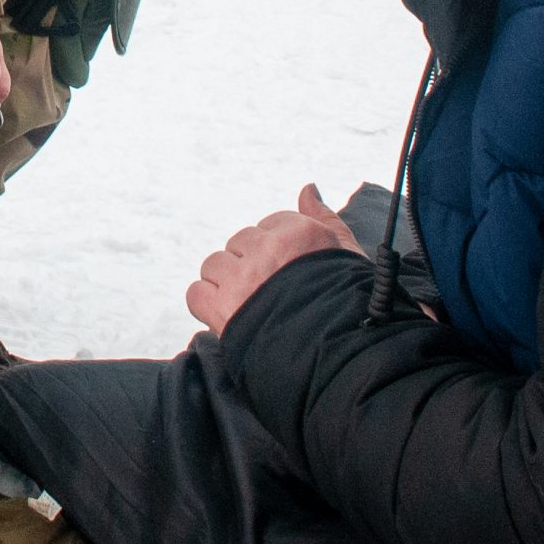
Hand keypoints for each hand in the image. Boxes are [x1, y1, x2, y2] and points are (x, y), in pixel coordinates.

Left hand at [185, 184, 363, 335]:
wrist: (336, 355)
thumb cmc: (347, 304)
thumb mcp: (346, 255)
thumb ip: (325, 218)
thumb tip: (307, 188)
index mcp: (301, 233)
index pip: (269, 225)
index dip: (276, 252)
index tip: (286, 274)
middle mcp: (270, 250)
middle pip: (239, 243)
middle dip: (248, 265)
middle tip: (268, 293)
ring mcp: (244, 278)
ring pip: (214, 264)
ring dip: (225, 284)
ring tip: (248, 306)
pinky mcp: (223, 308)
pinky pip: (196, 293)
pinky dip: (206, 306)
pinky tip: (226, 317)